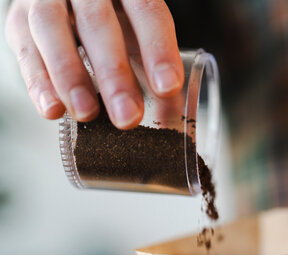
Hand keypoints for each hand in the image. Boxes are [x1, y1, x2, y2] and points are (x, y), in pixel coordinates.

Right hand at [5, 0, 182, 128]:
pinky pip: (25, 48)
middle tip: (128, 116)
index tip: (168, 87)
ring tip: (88, 114)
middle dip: (114, 74)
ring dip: (70, 77)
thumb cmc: (114, 16)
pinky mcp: (19, 18)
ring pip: (52, 29)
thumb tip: (173, 115)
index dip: (158, 49)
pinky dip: (38, 82)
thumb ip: (153, 64)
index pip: (146, 11)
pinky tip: (54, 110)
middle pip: (98, 24)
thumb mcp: (138, 29)